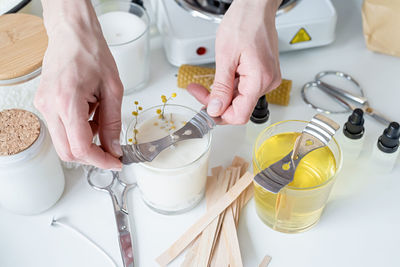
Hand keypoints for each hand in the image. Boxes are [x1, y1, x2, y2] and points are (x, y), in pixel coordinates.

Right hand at [35, 0, 122, 169]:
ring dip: (85, 141)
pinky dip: (78, 130)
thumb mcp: (113, 89)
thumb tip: (114, 147)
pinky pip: (60, 130)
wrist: (72, 34)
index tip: (115, 161)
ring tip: (100, 117)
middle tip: (111, 148)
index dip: (100, 160)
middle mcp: (50, 107)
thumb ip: (113, 122)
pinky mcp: (43, 104)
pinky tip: (90, 113)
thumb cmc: (92, 54)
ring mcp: (43, 106)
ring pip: (63, 143)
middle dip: (92, 155)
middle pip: (68, 153)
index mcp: (67, 102)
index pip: (80, 148)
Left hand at [187, 0, 281, 123]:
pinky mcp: (263, 74)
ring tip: (204, 83)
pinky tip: (220, 78)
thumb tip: (215, 109)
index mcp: (259, 79)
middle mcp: (267, 82)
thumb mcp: (225, 56)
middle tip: (197, 92)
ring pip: (240, 98)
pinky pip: (244, 88)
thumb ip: (221, 87)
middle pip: (238, 106)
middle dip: (216, 102)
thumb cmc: (244, 22)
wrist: (256, 7)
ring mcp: (266, 78)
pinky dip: (229, 86)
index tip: (204, 110)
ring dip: (221, 94)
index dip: (220, 116)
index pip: (240, 114)